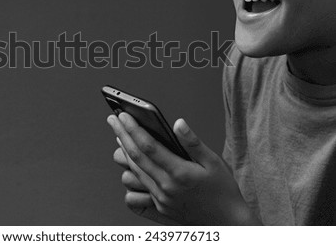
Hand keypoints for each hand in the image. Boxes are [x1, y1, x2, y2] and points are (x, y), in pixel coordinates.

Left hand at [107, 112, 260, 224]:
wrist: (227, 223)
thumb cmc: (223, 190)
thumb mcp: (214, 162)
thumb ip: (193, 143)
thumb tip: (178, 123)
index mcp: (179, 173)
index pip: (148, 147)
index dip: (133, 129)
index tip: (123, 115)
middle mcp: (166, 187)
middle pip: (135, 157)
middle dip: (122, 135)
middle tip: (112, 119)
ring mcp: (161, 199)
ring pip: (133, 172)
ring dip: (124, 153)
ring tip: (120, 137)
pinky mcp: (159, 207)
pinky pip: (137, 190)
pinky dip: (130, 175)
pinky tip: (130, 165)